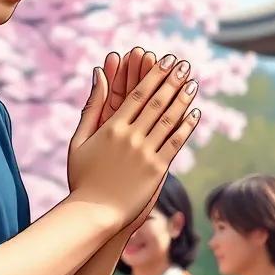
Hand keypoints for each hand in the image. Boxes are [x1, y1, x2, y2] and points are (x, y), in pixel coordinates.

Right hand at [66, 52, 199, 228]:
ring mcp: (145, 153)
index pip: (137, 94)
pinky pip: (175, 144)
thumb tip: (97, 75)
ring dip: (182, 99)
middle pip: (156, 102)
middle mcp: (130, 136)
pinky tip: (195, 114)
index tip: (165, 61)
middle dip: (172, 81)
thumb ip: (91, 107)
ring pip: (168, 120)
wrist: (93, 212)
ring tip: (193, 83)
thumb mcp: (79, 140)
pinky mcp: (156, 170)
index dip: (154, 75)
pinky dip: (186, 127)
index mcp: (111, 127)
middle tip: (184, 65)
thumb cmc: (82, 177)